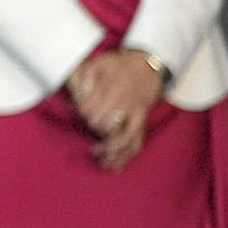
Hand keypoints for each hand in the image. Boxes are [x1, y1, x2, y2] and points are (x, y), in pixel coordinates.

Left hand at [65, 50, 158, 170]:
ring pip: (124, 140)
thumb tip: (79, 92)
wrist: (148, 65)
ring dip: (110, 151)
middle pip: (104, 126)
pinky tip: (115, 166)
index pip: (91, 111)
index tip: (81, 112)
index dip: (84, 113)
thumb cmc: (119, 64)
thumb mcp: (100, 62)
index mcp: (111, 89)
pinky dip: (126, 156)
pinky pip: (137, 142)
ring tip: (99, 159)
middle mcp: (125, 104)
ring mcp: (136, 114)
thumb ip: (87, 74)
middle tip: (89, 130)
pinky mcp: (142, 121)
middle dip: (94, 129)